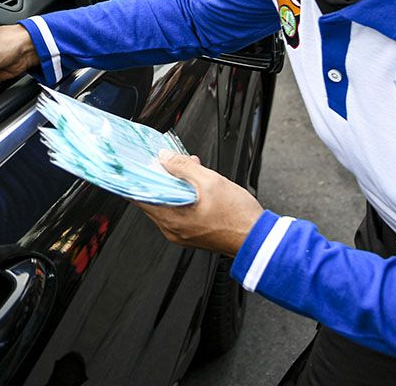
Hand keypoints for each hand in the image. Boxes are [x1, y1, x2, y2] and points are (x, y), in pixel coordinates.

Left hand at [134, 151, 264, 256]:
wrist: (258, 238)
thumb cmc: (238, 217)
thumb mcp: (210, 181)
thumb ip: (183, 167)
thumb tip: (165, 157)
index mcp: (171, 219)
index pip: (140, 197)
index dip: (139, 177)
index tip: (138, 165)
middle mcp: (172, 230)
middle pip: (155, 198)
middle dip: (163, 177)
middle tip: (173, 162)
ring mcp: (182, 234)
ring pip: (168, 203)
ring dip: (176, 185)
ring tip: (192, 170)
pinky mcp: (193, 234)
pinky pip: (179, 211)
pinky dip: (184, 196)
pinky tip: (198, 184)